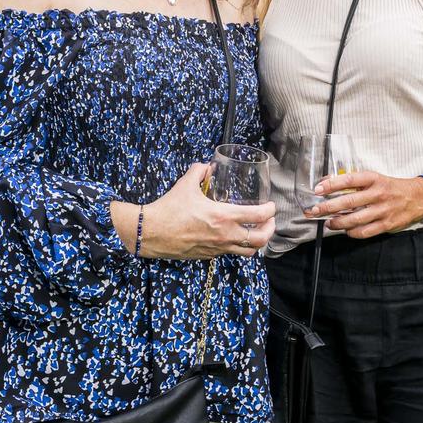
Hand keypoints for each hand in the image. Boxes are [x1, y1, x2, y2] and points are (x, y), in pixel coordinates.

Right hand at [120, 163, 275, 259]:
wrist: (151, 232)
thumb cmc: (169, 208)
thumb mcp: (186, 184)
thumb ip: (199, 171)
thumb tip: (207, 166)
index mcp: (223, 217)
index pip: (257, 216)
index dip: (270, 211)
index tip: (271, 206)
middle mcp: (225, 235)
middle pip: (260, 240)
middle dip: (270, 230)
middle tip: (269, 221)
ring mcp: (217, 248)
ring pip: (249, 252)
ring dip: (257, 242)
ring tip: (256, 232)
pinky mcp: (209, 255)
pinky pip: (231, 253)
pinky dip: (238, 246)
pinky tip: (233, 236)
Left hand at [306, 170, 422, 237]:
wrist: (418, 197)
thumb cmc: (390, 187)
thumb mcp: (374, 178)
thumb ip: (352, 181)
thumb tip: (327, 181)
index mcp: (373, 179)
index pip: (348, 180)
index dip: (331, 185)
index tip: (317, 189)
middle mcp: (378, 194)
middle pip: (348, 201)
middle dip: (328, 207)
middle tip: (314, 210)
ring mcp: (383, 210)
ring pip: (355, 219)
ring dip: (338, 222)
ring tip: (328, 223)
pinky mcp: (387, 224)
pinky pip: (365, 231)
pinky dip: (353, 232)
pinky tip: (345, 230)